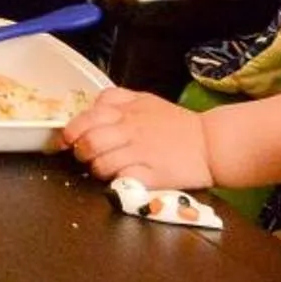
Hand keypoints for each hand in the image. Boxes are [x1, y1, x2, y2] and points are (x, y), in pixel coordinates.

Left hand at [61, 87, 215, 188]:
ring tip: (106, 169)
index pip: (84, 119)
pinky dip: (117, 182)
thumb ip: (115, 100)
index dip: (71, 132)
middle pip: (88, 142)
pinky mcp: (152, 175)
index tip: (68, 140)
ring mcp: (140, 152)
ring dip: (97, 170)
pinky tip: (124, 179)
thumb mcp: (145, 100)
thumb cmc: (178, 124)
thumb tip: (90, 107)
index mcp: (125, 110)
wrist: (212, 144)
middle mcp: (129, 129)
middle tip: (86, 157)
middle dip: (80, 153)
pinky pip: (121, 180)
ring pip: (100, 163)